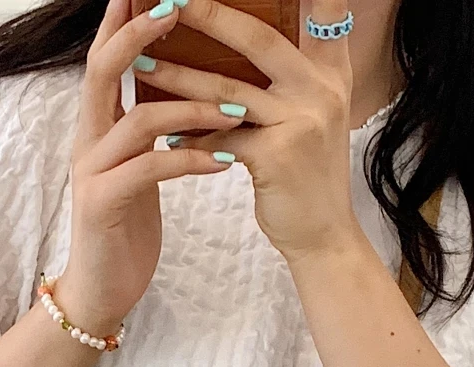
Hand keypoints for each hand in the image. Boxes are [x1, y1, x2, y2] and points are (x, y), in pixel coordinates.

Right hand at [58, 0, 244, 333]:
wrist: (101, 292)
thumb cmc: (126, 230)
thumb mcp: (138, 169)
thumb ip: (149, 129)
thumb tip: (181, 89)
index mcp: (97, 127)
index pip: (106, 58)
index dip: (124, 19)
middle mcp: (88, 141)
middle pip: (102, 69)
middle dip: (138, 34)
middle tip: (177, 6)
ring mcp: (92, 172)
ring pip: (138, 122)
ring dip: (191, 108)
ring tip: (237, 106)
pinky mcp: (103, 206)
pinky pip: (150, 170)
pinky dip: (189, 159)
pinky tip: (223, 160)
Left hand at [131, 0, 360, 261]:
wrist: (324, 237)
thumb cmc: (308, 176)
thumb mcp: (313, 117)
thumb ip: (291, 79)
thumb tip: (242, 40)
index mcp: (332, 73)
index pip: (326, 13)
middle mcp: (322, 89)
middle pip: (258, 39)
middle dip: (209, 15)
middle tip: (169, 1)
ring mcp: (301, 121)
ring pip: (227, 90)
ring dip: (178, 76)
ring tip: (142, 64)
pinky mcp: (277, 156)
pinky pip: (219, 137)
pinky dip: (189, 134)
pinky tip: (163, 131)